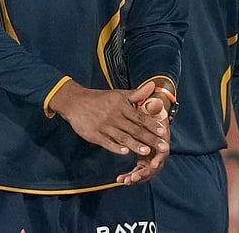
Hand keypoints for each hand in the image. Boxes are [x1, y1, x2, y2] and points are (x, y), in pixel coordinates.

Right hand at [49, 79, 167, 157]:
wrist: (75, 102)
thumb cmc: (101, 99)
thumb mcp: (119, 94)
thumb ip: (137, 94)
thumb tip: (153, 85)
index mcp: (122, 106)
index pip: (141, 117)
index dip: (152, 125)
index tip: (164, 132)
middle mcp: (114, 116)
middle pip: (135, 129)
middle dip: (150, 139)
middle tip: (163, 147)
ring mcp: (104, 126)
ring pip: (122, 137)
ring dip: (135, 145)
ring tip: (147, 152)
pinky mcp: (94, 135)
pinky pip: (107, 143)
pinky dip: (116, 147)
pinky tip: (125, 153)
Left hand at [117, 92, 170, 184]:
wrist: (150, 115)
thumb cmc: (150, 112)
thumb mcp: (151, 108)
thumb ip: (153, 107)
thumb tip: (156, 102)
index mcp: (163, 140)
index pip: (163, 153)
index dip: (157, 160)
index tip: (152, 165)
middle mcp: (159, 151)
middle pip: (155, 168)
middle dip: (144, 174)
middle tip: (133, 178)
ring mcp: (152, 157)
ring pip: (145, 172)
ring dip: (136, 177)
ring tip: (124, 181)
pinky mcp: (144, 161)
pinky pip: (138, 172)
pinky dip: (130, 176)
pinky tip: (120, 179)